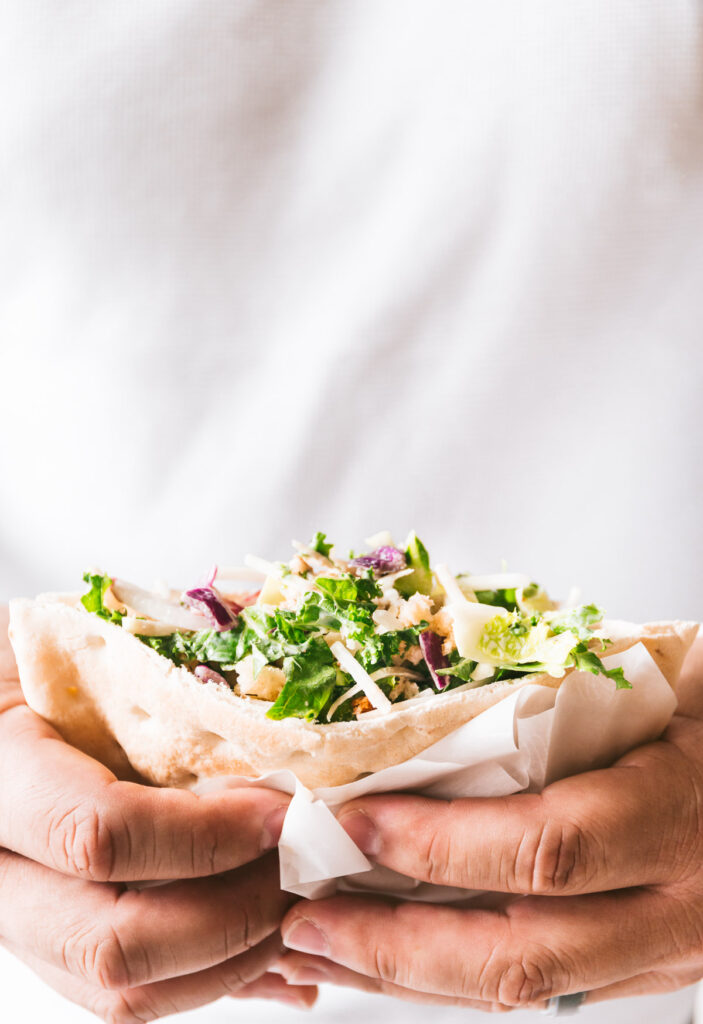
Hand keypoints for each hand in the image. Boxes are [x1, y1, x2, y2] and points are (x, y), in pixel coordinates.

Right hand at [0, 608, 315, 1019]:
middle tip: (302, 868)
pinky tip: (266, 944)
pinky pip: (125, 992)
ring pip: (120, 989)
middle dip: (234, 914)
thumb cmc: (37, 652)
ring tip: (295, 901)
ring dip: (231, 959)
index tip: (282, 813)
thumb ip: (161, 665)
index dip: (208, 835)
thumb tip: (278, 688)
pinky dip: (209, 976)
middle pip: (113, 941)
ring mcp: (16, 917)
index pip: (101, 832)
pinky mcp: (46, 942)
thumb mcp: (82, 639)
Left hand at [279, 635, 702, 1012]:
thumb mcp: (677, 677)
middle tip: (304, 918)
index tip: (352, 819)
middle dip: (395, 944)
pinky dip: (453, 978)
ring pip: (523, 991)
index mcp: (680, 815)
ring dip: (407, 977)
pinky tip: (395, 961)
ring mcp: (663, 953)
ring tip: (320, 953)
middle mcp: (676, 907)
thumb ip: (582, 682)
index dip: (439, 844)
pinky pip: (540, 987)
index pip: (547, 848)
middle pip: (520, 955)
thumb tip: (455, 663)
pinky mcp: (647, 968)